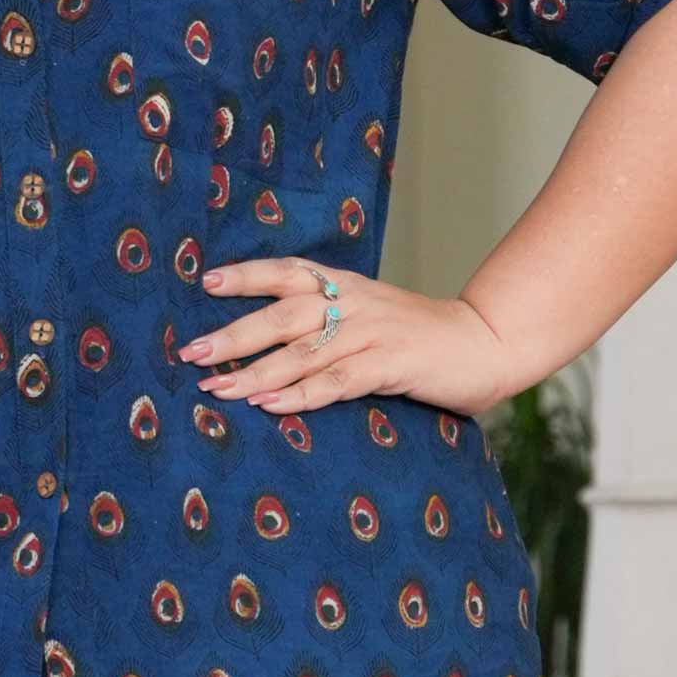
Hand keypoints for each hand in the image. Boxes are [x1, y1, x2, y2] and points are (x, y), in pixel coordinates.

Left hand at [176, 257, 517, 417]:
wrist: (485, 342)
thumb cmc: (420, 335)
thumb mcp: (371, 314)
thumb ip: (330, 320)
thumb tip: (272, 339)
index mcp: (345, 285)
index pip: (287, 271)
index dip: (247, 274)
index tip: (206, 281)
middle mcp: (352, 303)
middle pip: (281, 315)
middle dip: (233, 334)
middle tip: (192, 352)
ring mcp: (371, 333)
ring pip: (301, 352)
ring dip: (254, 372)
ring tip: (217, 388)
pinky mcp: (391, 364)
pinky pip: (336, 381)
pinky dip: (299, 394)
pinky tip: (269, 405)